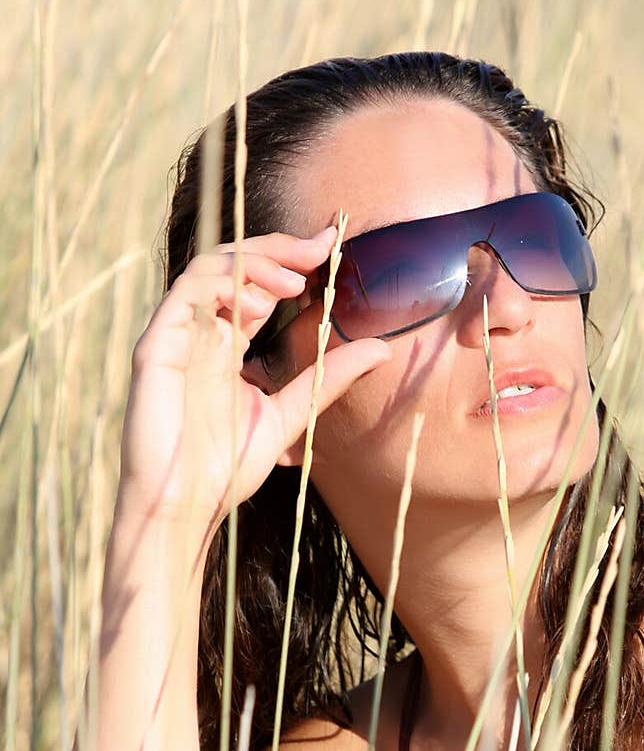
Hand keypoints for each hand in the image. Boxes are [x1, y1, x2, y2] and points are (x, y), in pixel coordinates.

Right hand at [117, 227, 390, 527]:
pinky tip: (256, 306)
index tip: (334, 243)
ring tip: (294, 282)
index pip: (258, 283)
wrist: (183, 507)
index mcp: (227, 343)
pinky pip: (184, 296)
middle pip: (234, 264)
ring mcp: (176, 336)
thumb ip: (329, 380)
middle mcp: (201, 332)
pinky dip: (222, 289)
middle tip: (320, 248)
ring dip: (254, 264)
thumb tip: (382, 348)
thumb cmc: (225, 469)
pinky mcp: (155, 347)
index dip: (292, 258)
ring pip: (209, 269)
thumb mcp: (291, 415)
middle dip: (278, 249)